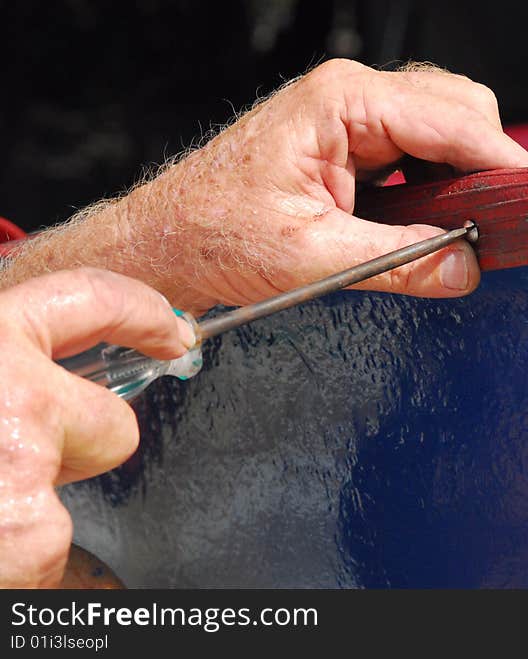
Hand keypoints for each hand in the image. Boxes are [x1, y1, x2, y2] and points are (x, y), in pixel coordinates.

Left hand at [0, 59, 527, 312]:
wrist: (167, 238)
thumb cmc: (215, 233)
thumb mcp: (313, 256)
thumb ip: (399, 261)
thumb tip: (467, 267)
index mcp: (343, 102)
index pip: (452, 120)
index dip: (502, 160)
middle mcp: (351, 95)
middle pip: (458, 108)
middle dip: (487, 162)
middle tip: (499, 222)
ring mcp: (351, 113)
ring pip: (444, 123)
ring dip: (464, 171)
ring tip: (469, 224)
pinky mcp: (350, 139)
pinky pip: (420, 145)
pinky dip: (441, 178)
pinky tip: (437, 216)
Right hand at [0, 268, 193, 586]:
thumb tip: (39, 370)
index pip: (89, 299)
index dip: (141, 314)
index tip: (170, 331)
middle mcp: (7, 389)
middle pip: (113, 422)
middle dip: (79, 451)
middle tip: (15, 465)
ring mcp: (20, 459)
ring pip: (74, 495)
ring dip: (30, 513)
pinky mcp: (26, 531)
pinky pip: (49, 550)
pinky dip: (15, 560)